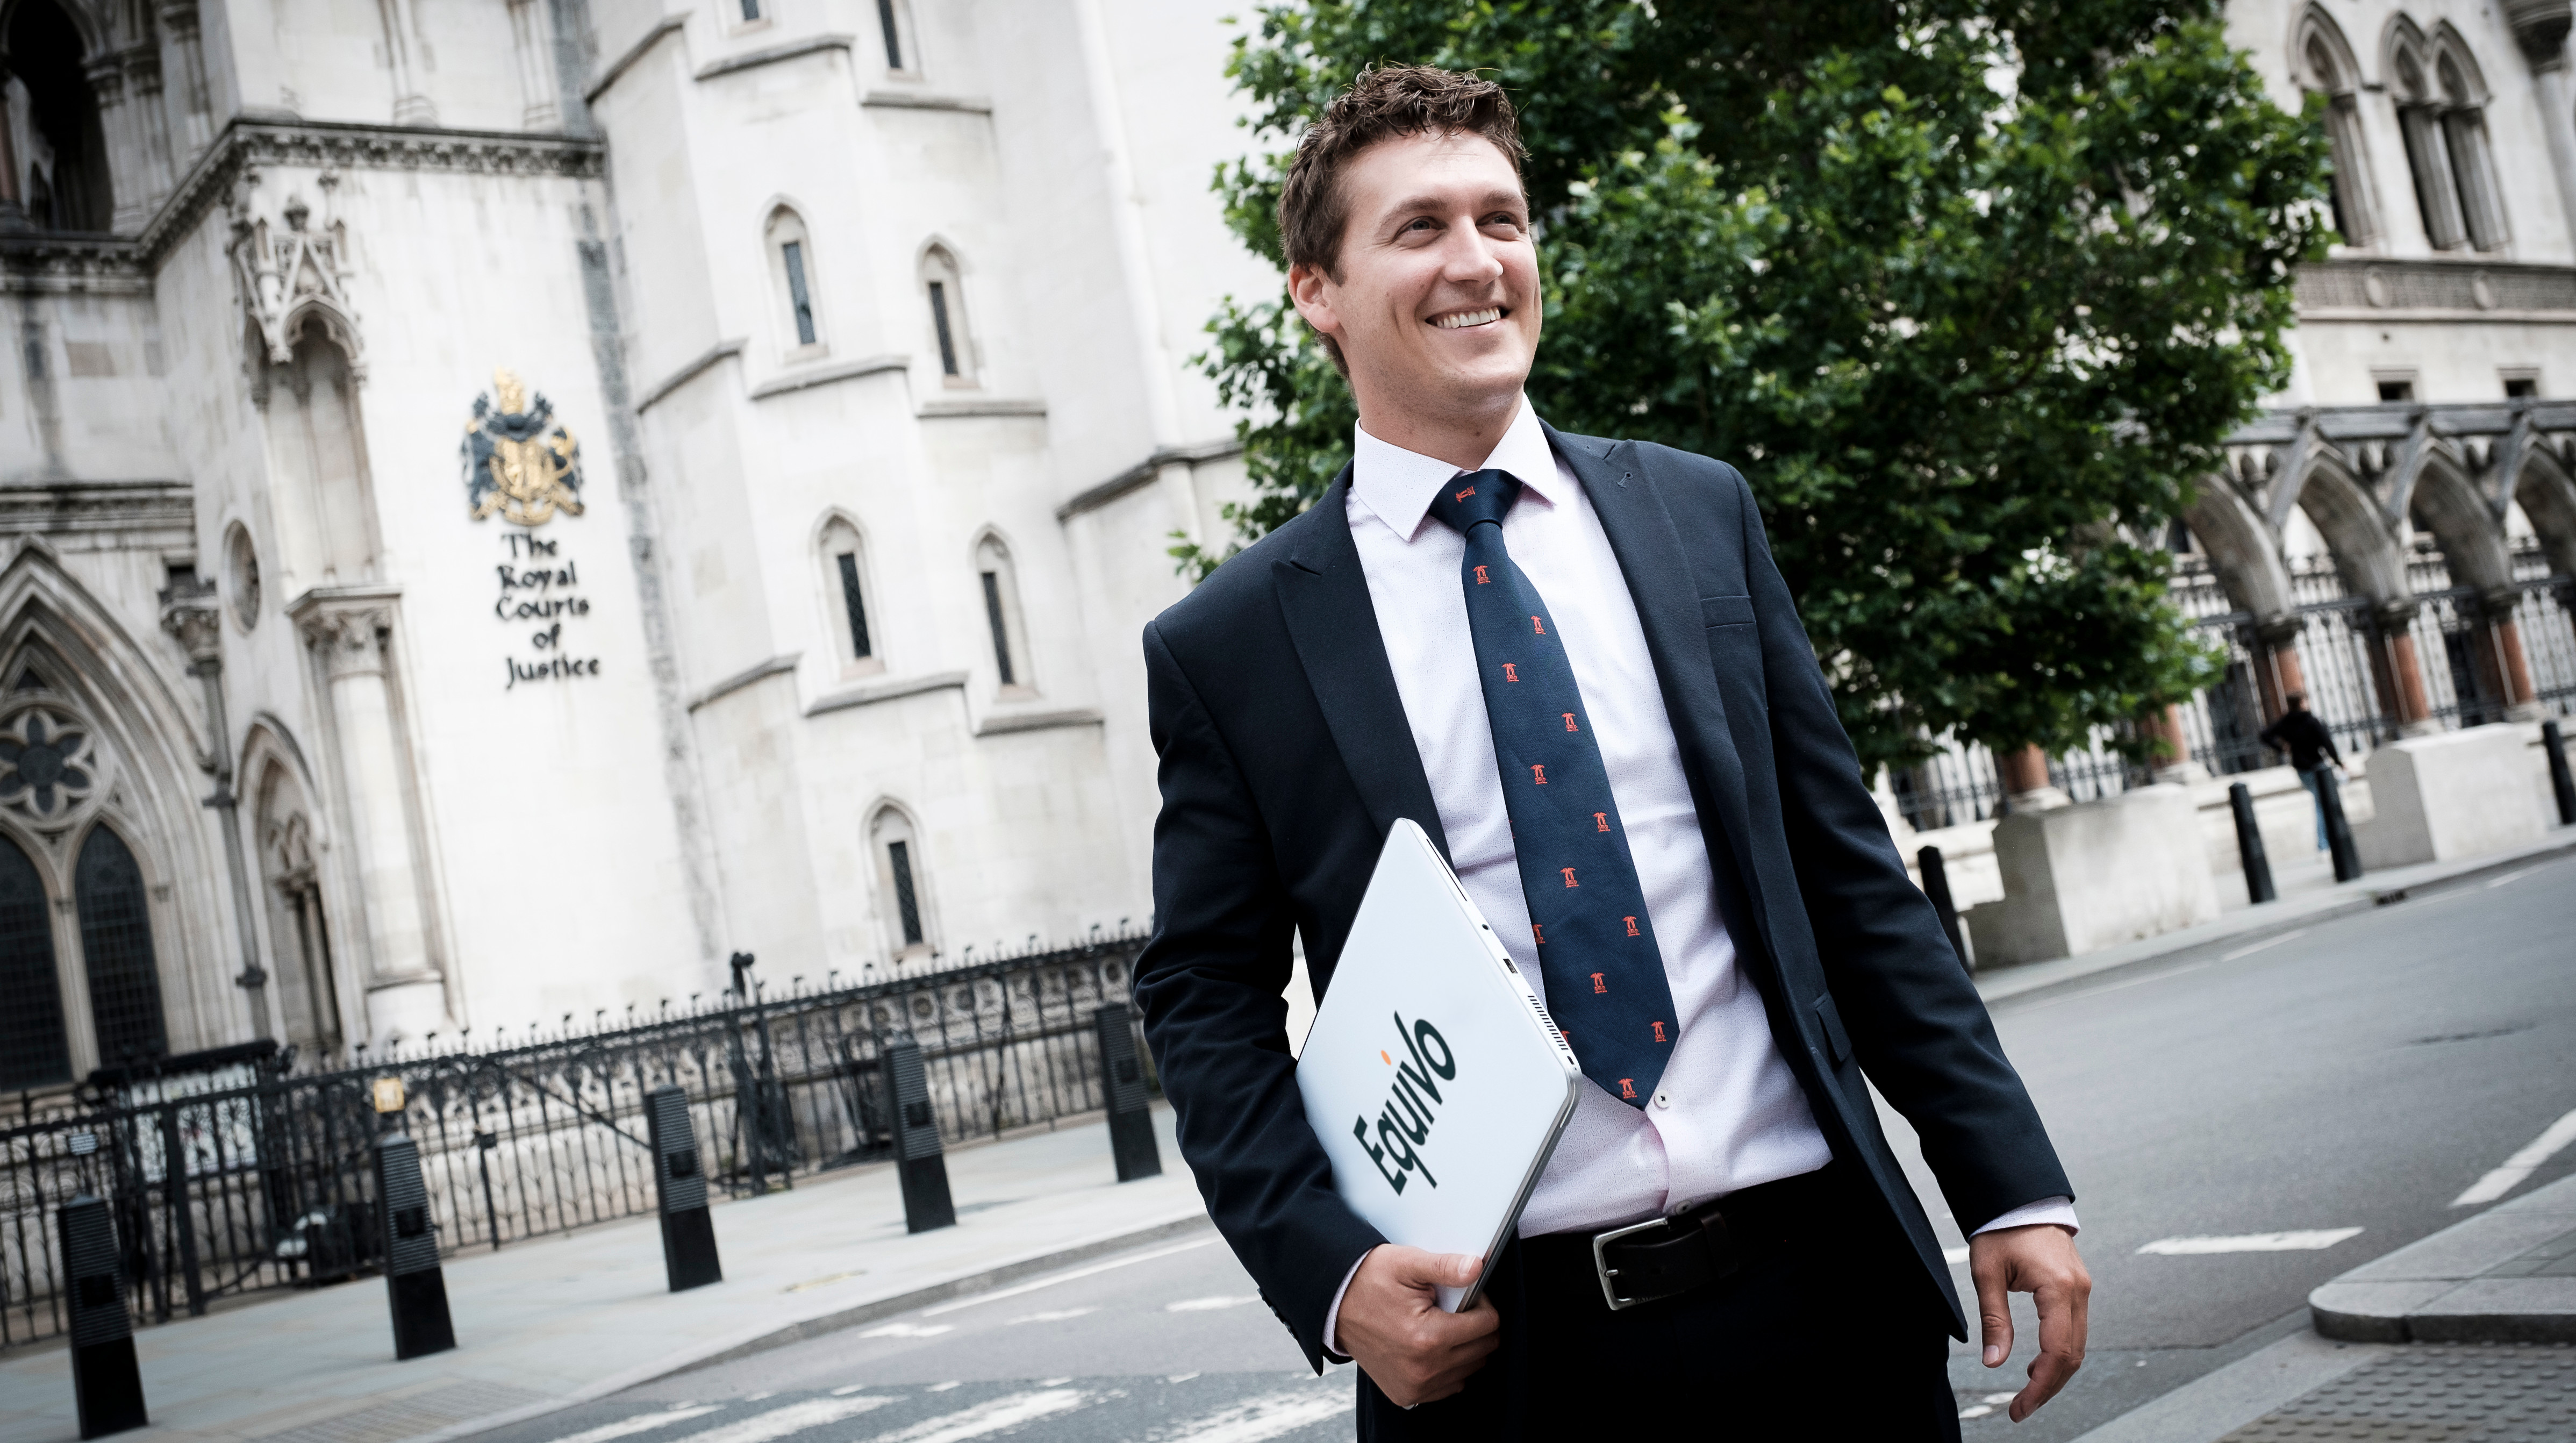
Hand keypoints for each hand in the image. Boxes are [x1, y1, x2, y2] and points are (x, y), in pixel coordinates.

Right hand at [1335, 1245, 1499, 1407]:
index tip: (1467, 1295)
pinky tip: (1432, 1346)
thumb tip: (1476, 1267)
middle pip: (1483, 1350)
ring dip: (1464, 1347)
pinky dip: (1449, 1367)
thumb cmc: (1369, 1281)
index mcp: (1428, 1338)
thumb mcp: (1406, 1263)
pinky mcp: (1407, 1395)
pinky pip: (1450, 1385)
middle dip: (1476, 1326)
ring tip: (1439, 1325)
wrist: (1335, 1304)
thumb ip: (1445, 1266)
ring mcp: (1415, 1387)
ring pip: (1470, 1369)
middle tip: (1452, 1308)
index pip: (1488, 1325)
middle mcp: (1423, 1369)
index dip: (1482, 1304)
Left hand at [1971, 1224, 2090, 1421]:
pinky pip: (2075, 1331)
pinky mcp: (2078, 1288)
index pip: (2057, 1352)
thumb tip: (1994, 1362)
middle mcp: (2079, 1291)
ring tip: (2026, 1392)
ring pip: (2077, 1346)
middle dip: (2048, 1387)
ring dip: (2056, 1373)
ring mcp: (2082, 1290)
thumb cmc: (2000, 1230)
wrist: (2019, 1198)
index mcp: (2058, 1287)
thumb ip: (1993, 1319)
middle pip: (2073, 1355)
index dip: (2039, 1386)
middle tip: (2020, 1408)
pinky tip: (2037, 1366)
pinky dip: (2060, 1353)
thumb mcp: (1986, 1273)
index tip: (2019, 1407)